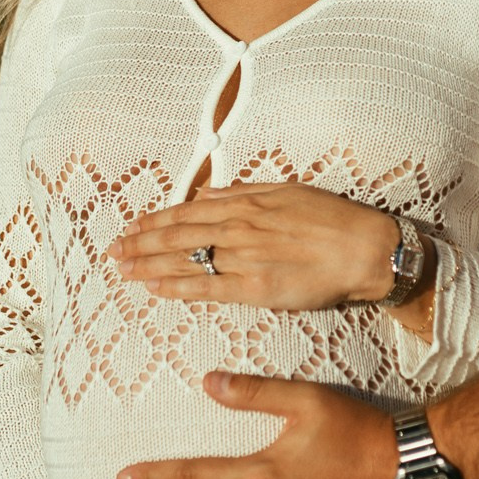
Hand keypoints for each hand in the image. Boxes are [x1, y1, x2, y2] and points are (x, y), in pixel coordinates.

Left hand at [108, 183, 396, 310]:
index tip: (132, 227)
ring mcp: (243, 258)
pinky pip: (205, 288)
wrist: (365, 249)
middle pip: (177, 235)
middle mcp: (238, 227)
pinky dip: (176, 287)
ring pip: (184, 260)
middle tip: (113, 250)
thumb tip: (208, 193)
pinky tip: (154, 288)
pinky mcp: (253, 287)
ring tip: (122, 269)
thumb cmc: (332, 219)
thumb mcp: (286, 191)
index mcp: (246, 203)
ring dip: (148, 264)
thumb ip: (243, 191)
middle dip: (140, 242)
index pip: (188, 212)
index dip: (155, 220)